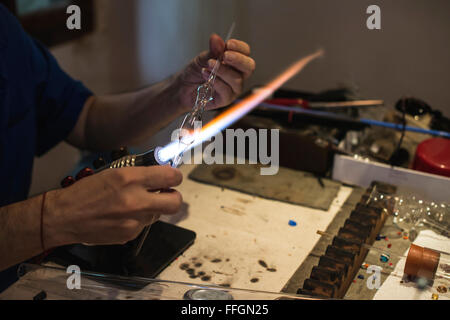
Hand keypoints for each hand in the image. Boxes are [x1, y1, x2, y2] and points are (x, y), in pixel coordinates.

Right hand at [45, 166, 182, 245]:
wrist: (65, 217)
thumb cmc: (85, 192)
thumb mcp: (113, 172)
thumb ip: (140, 174)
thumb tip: (160, 175)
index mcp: (131, 179)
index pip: (170, 176)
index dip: (175, 176)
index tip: (172, 177)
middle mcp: (136, 201)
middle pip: (175, 202)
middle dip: (174, 196)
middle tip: (166, 193)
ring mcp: (134, 221)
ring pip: (158, 214)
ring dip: (152, 209)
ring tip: (133, 204)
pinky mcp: (130, 235)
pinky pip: (144, 226)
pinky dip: (138, 220)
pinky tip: (122, 216)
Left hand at [177, 34, 255, 111]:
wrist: (183, 88)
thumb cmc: (195, 73)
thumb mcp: (202, 58)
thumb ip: (212, 51)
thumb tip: (216, 38)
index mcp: (235, 62)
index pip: (246, 52)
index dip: (240, 47)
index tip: (229, 43)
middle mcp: (238, 75)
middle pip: (249, 67)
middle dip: (238, 60)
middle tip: (225, 55)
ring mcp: (233, 88)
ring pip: (237, 80)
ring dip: (223, 71)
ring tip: (209, 65)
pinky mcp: (226, 100)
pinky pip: (226, 91)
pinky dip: (216, 81)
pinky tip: (205, 74)